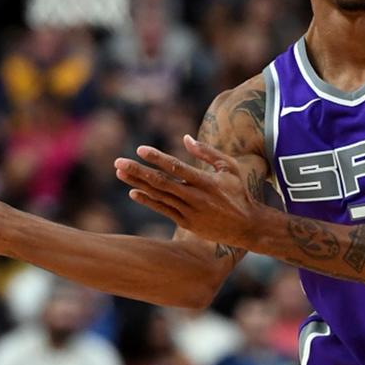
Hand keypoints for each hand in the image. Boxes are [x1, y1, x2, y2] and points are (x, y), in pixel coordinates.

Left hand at [114, 135, 260, 246]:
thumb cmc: (238, 192)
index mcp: (206, 181)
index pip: (176, 167)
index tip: (140, 149)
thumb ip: (207, 152)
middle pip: (161, 182)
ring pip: (158, 196)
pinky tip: (133, 192)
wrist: (246, 226)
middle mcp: (195, 197)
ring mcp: (189, 211)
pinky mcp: (186, 223)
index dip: (157, 158)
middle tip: (118, 162)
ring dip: (137, 184)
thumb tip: (185, 138)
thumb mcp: (229, 167)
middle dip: (138, 171)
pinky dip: (147, 201)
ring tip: (120, 173)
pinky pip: (163, 210)